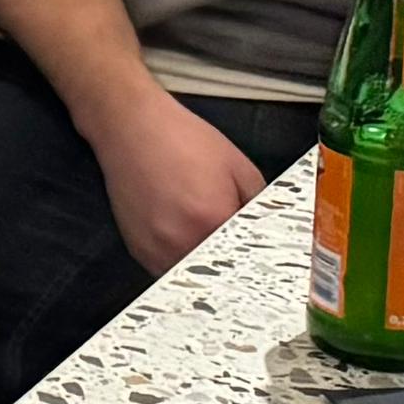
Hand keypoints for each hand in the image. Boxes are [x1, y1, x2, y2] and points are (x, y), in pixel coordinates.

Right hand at [86, 89, 269, 275]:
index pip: (249, 256)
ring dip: (208, 268)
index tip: (266, 254)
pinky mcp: (138, 249)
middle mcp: (182, 240)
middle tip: (242, 249)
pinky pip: (169, 271)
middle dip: (234, 261)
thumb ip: (261, 204)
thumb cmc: (184, 139)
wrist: (131, 126)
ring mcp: (156, 248)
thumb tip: (271, 231)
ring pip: (195, 277)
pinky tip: (186, 240)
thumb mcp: (239, 166)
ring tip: (212, 244)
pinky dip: (182, 263)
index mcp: (213, 219)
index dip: (259, 254)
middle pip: (222, 271)